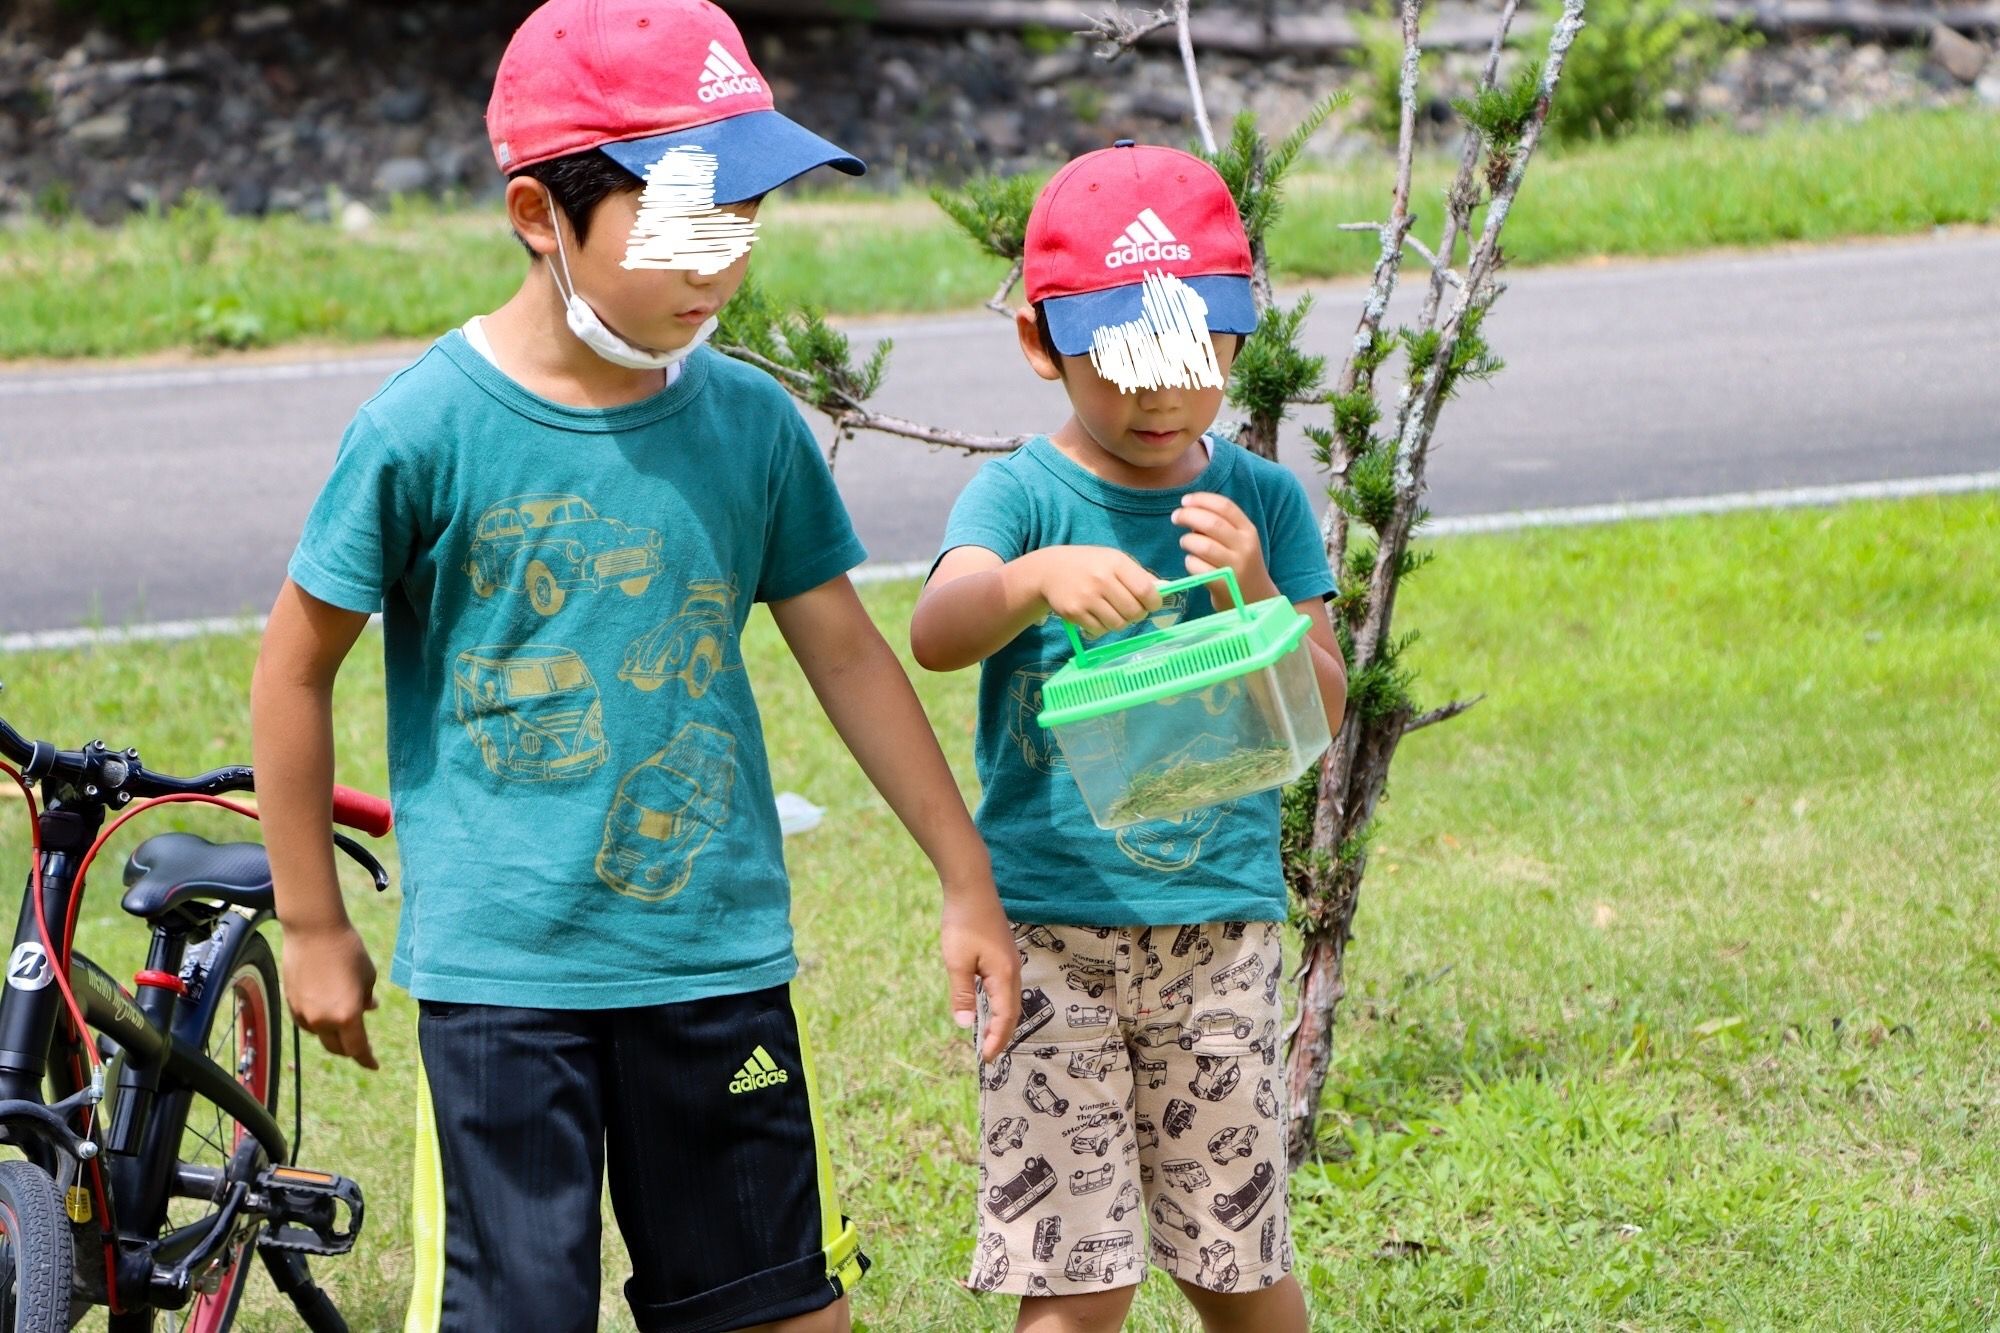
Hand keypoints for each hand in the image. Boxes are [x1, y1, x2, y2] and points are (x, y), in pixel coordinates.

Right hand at [280, 921, 379, 1069]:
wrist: (313, 931)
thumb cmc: (348, 950)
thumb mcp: (367, 975)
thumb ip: (367, 998)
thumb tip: (369, 1010)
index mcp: (347, 1016)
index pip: (357, 1049)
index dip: (367, 1059)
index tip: (374, 1065)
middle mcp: (323, 1020)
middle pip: (337, 1048)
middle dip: (350, 1049)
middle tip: (361, 1044)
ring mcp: (304, 1014)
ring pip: (321, 1035)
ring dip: (334, 1033)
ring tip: (344, 1019)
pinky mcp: (291, 1004)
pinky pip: (307, 1023)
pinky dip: (318, 1022)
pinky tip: (325, 1010)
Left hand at [941, 882, 1020, 1062]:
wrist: (972, 887)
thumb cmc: (964, 922)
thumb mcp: (957, 962)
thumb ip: (962, 994)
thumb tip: (965, 1025)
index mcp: (1004, 975)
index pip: (1004, 1017)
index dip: (996, 1040)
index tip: (986, 1058)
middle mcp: (1013, 970)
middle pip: (1011, 1011)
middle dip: (1001, 1035)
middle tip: (989, 1055)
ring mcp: (1011, 960)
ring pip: (1010, 999)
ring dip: (1001, 1020)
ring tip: (989, 1036)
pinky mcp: (1005, 953)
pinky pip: (1006, 986)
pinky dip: (999, 1003)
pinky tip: (989, 1005)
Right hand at [1027, 546, 1163, 637]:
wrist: (1050, 570)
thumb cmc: (1090, 565)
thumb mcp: (1114, 560)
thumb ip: (1139, 575)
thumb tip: (1165, 591)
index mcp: (1115, 563)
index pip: (1146, 591)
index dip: (1154, 603)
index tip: (1152, 604)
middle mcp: (1101, 579)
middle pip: (1134, 612)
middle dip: (1137, 614)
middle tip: (1131, 609)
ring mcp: (1086, 597)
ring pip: (1118, 624)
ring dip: (1120, 622)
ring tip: (1112, 611)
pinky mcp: (1074, 613)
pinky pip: (1100, 630)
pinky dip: (1102, 627)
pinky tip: (1096, 615)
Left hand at [1172, 493, 1278, 606]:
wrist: (1256, 599)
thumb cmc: (1241, 565)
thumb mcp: (1240, 542)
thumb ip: (1222, 525)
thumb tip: (1192, 511)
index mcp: (1249, 531)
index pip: (1225, 506)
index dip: (1202, 500)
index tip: (1185, 500)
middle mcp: (1245, 547)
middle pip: (1212, 523)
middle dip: (1188, 516)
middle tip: (1176, 517)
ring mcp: (1234, 566)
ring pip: (1203, 545)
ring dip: (1187, 540)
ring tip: (1185, 543)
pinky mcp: (1223, 584)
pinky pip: (1197, 567)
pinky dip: (1189, 561)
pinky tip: (1192, 562)